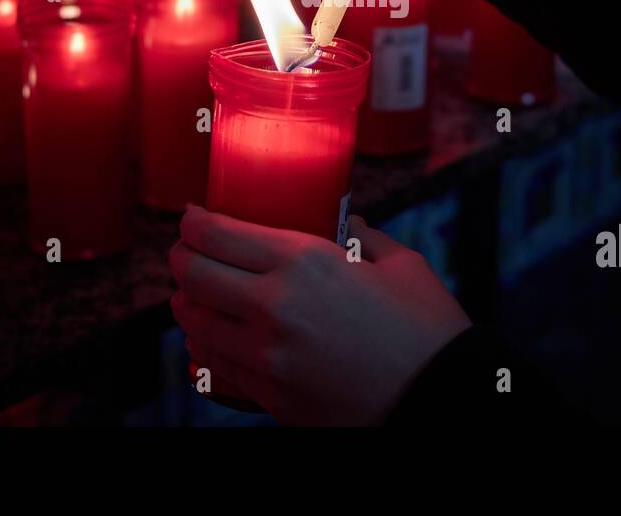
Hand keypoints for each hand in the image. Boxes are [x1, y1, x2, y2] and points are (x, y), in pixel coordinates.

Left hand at [168, 205, 471, 425]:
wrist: (439, 404)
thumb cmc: (428, 330)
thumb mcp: (401, 264)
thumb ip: (364, 236)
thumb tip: (347, 222)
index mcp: (305, 264)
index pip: (218, 235)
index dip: (193, 222)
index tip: (192, 217)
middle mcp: (274, 309)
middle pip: (193, 277)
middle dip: (181, 258)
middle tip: (186, 250)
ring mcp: (267, 359)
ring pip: (193, 325)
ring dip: (185, 303)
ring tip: (192, 292)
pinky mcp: (270, 399)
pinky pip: (213, 369)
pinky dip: (201, 348)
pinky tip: (208, 338)